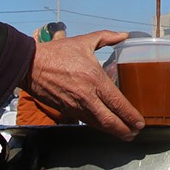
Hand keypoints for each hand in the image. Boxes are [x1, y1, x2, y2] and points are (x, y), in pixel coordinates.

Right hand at [22, 30, 144, 139]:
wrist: (29, 65)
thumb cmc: (57, 52)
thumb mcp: (84, 41)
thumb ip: (107, 37)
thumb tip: (124, 35)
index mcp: (95, 79)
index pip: (117, 103)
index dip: (130, 115)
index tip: (140, 122)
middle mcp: (87, 96)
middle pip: (110, 121)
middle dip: (124, 130)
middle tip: (135, 133)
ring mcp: (75, 106)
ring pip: (97, 124)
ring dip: (112, 131)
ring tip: (124, 134)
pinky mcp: (66, 110)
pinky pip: (85, 121)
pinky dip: (96, 125)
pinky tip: (103, 125)